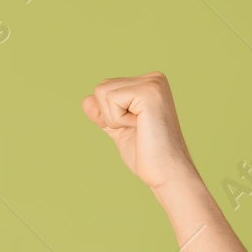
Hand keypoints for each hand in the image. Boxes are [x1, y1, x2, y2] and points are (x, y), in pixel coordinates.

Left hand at [82, 72, 195, 191]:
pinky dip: (118, 120)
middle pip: (102, 87)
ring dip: (114, 118)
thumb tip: (86, 99)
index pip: (106, 89)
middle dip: (109, 116)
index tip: (135, 129)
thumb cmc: (147, 155)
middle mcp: (154, 79)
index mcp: (149, 85)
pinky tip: (140, 127)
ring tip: (139, 128)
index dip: (109, 116)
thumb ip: (104, 114)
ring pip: (102, 92)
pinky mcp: (149, 91)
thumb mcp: (119, 130)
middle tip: (136, 130)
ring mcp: (153, 83)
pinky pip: (111, 99)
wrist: (165, 172)